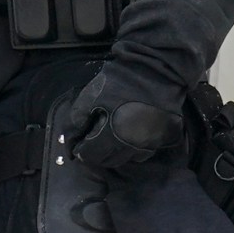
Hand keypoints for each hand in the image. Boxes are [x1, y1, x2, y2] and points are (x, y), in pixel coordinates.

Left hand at [64, 68, 187, 174]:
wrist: (154, 71)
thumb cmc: (119, 82)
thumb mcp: (89, 98)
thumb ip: (77, 121)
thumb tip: (72, 142)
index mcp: (111, 136)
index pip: (90, 156)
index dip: (80, 150)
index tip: (78, 144)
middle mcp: (131, 146)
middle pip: (108, 161)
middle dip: (96, 153)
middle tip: (92, 141)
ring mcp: (148, 144)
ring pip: (126, 159)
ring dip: (114, 153)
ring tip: (109, 139)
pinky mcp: (160, 139)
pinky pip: (142, 152)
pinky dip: (132, 150)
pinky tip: (127, 137)